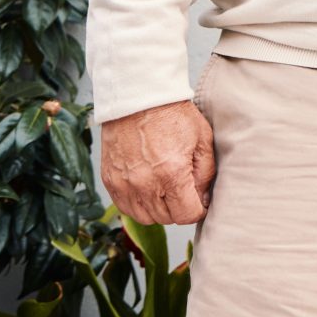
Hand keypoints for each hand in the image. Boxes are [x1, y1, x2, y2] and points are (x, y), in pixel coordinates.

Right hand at [100, 98, 215, 225]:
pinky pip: (125, 208)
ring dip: (158, 209)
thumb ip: (206, 174)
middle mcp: (145, 184)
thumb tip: (203, 199)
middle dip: (179, 208)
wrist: (138, 98)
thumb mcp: (203, 140)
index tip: (199, 200)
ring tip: (165, 189)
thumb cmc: (173, 115)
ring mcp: (124, 184)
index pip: (187, 215)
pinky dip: (138, 204)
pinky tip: (147, 188)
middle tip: (183, 189)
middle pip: (167, 218)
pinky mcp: (110, 181)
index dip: (198, 210)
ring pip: (145, 217)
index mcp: (171, 174)